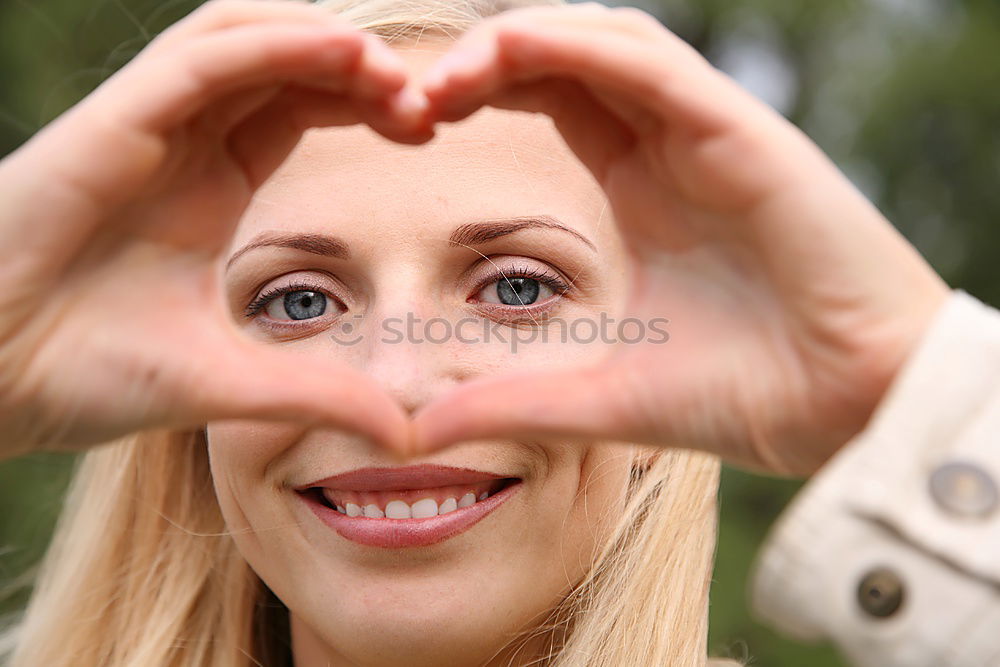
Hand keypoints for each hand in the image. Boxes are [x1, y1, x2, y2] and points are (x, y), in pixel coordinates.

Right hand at [0, 0, 424, 458]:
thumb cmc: (85, 374)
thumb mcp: (230, 381)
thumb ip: (316, 394)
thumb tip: (403, 433)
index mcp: (210, 187)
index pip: (299, 109)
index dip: (367, 106)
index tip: (427, 132)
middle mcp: (182, 144)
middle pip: (284, 65)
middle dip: (358, 70)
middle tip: (429, 103)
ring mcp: (146, 126)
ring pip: (243, 40)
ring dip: (322, 44)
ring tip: (390, 74)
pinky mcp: (110, 122)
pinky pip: (202, 61)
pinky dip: (271, 46)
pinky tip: (336, 55)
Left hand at [411, 3, 949, 474]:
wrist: (856, 411)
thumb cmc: (747, 397)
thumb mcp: (602, 396)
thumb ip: (512, 401)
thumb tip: (416, 428)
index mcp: (641, 189)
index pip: (552, 101)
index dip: (478, 95)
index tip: (410, 125)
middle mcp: (672, 148)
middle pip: (568, 59)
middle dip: (487, 60)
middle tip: (409, 96)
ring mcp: (710, 135)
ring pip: (608, 43)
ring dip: (523, 42)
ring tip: (448, 80)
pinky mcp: (747, 135)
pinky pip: (655, 65)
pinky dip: (582, 49)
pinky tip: (514, 54)